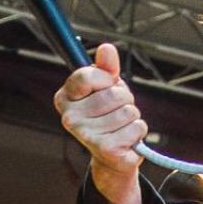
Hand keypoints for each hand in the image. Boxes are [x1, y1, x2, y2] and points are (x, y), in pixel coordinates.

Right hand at [52, 42, 146, 203]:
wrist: (111, 155)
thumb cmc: (107, 115)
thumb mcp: (105, 87)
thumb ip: (106, 67)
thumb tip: (106, 48)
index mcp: (64, 98)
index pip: (88, 75)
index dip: (106, 79)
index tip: (106, 86)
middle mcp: (69, 118)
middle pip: (114, 94)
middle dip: (125, 100)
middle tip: (116, 111)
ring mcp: (86, 136)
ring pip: (128, 111)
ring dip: (132, 117)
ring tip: (121, 126)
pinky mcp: (106, 150)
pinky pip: (137, 128)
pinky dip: (138, 131)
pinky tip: (126, 139)